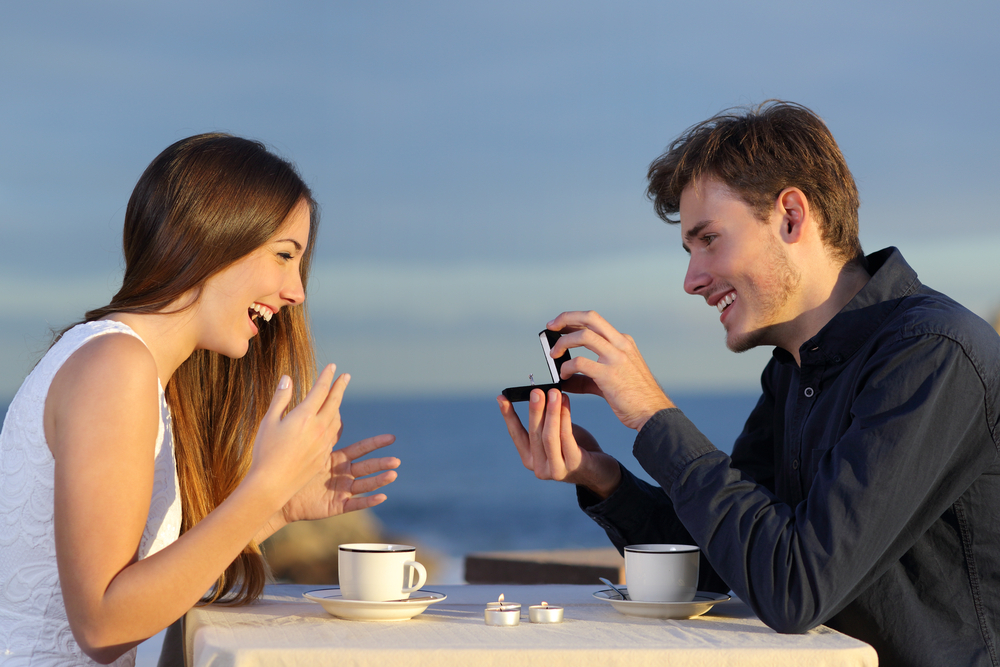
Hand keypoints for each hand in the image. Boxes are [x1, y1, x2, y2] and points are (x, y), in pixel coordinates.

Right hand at [247, 364, 352, 512]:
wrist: (272, 484)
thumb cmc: (265, 451)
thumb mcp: (269, 421)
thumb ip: (280, 398)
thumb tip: (287, 378)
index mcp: (305, 416)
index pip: (320, 390)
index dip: (327, 377)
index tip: (333, 367)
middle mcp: (319, 428)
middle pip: (334, 402)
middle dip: (340, 387)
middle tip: (346, 376)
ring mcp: (323, 443)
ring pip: (336, 419)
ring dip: (338, 406)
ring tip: (336, 399)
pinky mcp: (323, 456)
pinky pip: (333, 435)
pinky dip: (335, 424)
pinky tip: (332, 424)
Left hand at [279, 433, 399, 525]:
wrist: (277, 493)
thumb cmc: (290, 469)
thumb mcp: (307, 447)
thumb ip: (320, 431)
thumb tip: (328, 407)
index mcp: (337, 459)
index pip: (360, 449)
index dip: (376, 443)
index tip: (392, 437)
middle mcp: (343, 474)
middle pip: (366, 467)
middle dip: (382, 463)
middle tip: (397, 460)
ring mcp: (341, 491)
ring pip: (364, 485)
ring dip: (379, 480)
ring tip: (393, 475)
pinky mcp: (336, 506)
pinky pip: (355, 504)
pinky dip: (369, 501)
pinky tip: (382, 497)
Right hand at [497, 389, 620, 498]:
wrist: (600, 472)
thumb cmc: (576, 449)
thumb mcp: (555, 436)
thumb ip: (545, 423)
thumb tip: (537, 395)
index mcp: (530, 459)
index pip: (516, 434)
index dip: (508, 416)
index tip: (501, 398)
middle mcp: (539, 468)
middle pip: (534, 434)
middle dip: (535, 410)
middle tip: (536, 391)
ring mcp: (556, 469)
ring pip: (549, 436)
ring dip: (551, 412)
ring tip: (554, 393)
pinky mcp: (573, 465)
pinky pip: (566, 438)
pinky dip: (564, 418)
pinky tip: (565, 403)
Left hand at [547, 311, 674, 430]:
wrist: (654, 415)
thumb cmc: (635, 399)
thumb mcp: (613, 379)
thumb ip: (587, 377)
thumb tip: (564, 379)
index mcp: (623, 343)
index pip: (595, 321)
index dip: (573, 320)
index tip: (559, 325)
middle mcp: (621, 345)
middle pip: (590, 318)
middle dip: (566, 318)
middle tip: (551, 327)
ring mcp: (617, 358)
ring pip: (584, 335)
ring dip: (563, 342)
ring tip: (554, 354)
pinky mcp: (609, 375)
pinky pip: (580, 362)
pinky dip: (567, 366)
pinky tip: (564, 374)